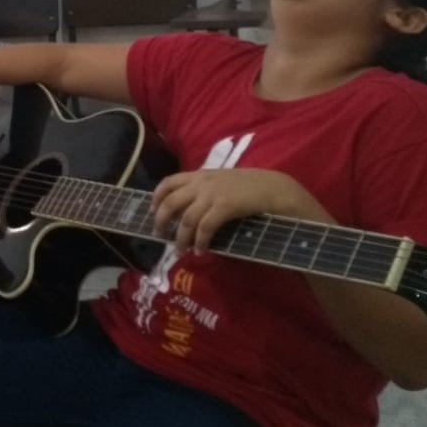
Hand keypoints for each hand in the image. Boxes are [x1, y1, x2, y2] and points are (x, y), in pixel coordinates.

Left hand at [150, 168, 331, 252]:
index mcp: (199, 175)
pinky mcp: (224, 206)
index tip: (152, 211)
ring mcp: (212, 194)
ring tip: (181, 251)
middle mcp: (201, 183)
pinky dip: (200, 242)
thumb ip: (205, 191)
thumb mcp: (222, 182)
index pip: (168, 182)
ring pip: (185, 219)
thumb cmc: (250, 187)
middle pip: (170, 202)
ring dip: (181, 238)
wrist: (274, 188)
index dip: (156, 197)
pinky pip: (204, 228)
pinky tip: (201, 251)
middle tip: (160, 236)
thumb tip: (187, 210)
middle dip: (161, 221)